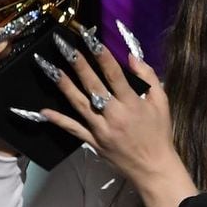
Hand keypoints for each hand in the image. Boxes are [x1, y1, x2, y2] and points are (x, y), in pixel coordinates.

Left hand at [40, 30, 176, 185]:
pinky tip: (44, 110)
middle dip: (77, 63)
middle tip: (64, 46)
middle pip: (92, 85)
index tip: (90, 38)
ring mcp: (101, 129)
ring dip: (63, 84)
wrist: (153, 168)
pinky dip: (58, 120)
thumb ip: (148, 77)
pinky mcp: (93, 142)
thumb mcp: (162, 102)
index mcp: (132, 103)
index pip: (113, 74)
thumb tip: (131, 56)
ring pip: (79, 104)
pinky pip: (73, 129)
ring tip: (50, 67)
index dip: (101, 55)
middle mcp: (114, 114)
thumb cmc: (159, 133)